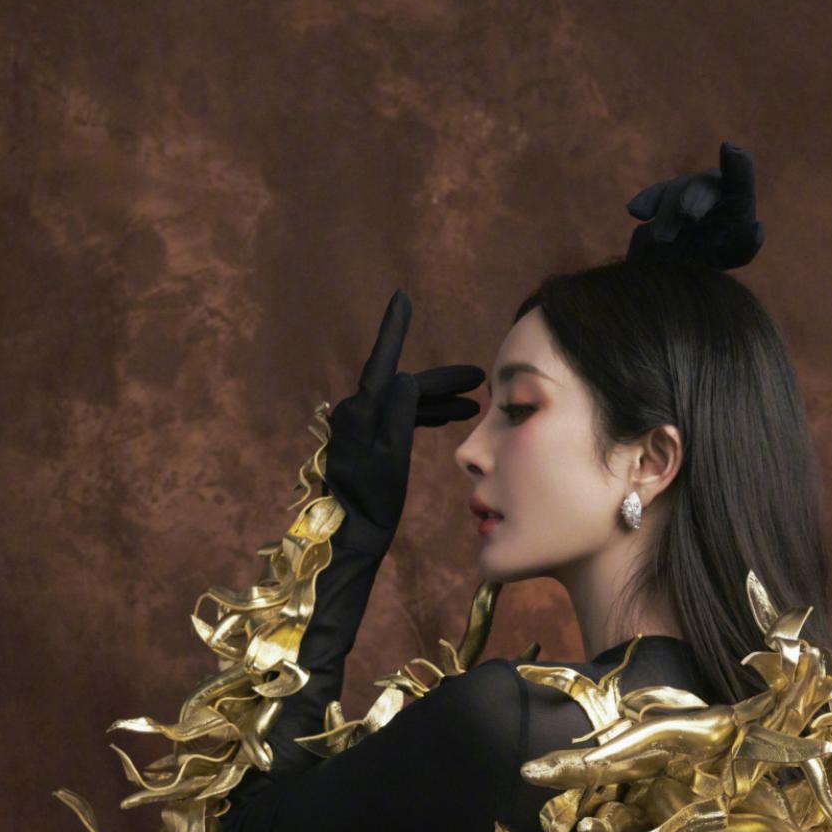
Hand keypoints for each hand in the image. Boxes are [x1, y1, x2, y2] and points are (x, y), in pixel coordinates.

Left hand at [323, 289, 484, 549]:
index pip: (383, 360)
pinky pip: (398, 418)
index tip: (402, 298)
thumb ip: (399, 412)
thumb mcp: (391, 455)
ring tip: (473, 404)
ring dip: (437, 401)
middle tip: (478, 378)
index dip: (395, 328)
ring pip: (404, 402)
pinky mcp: (367, 442)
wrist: (353, 533)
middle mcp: (356, 412)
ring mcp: (360, 427)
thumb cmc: (373, 500)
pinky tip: (447, 418)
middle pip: (402, 385)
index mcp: (360, 410)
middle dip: (441, 382)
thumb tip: (406, 376)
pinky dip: (424, 416)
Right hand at [625, 140, 764, 270]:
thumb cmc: (712, 258)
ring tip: (662, 240)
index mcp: (735, 197)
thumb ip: (745, 245)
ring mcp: (682, 193)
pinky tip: (636, 212)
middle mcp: (710, 189)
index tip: (729, 150)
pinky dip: (646, 202)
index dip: (736, 165)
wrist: (677, 271)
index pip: (738, 180)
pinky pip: (653, 197)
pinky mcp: (658, 203)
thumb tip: (757, 230)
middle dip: (694, 198)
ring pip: (676, 191)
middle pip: (702, 186)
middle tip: (688, 216)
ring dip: (669, 212)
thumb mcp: (732, 256)